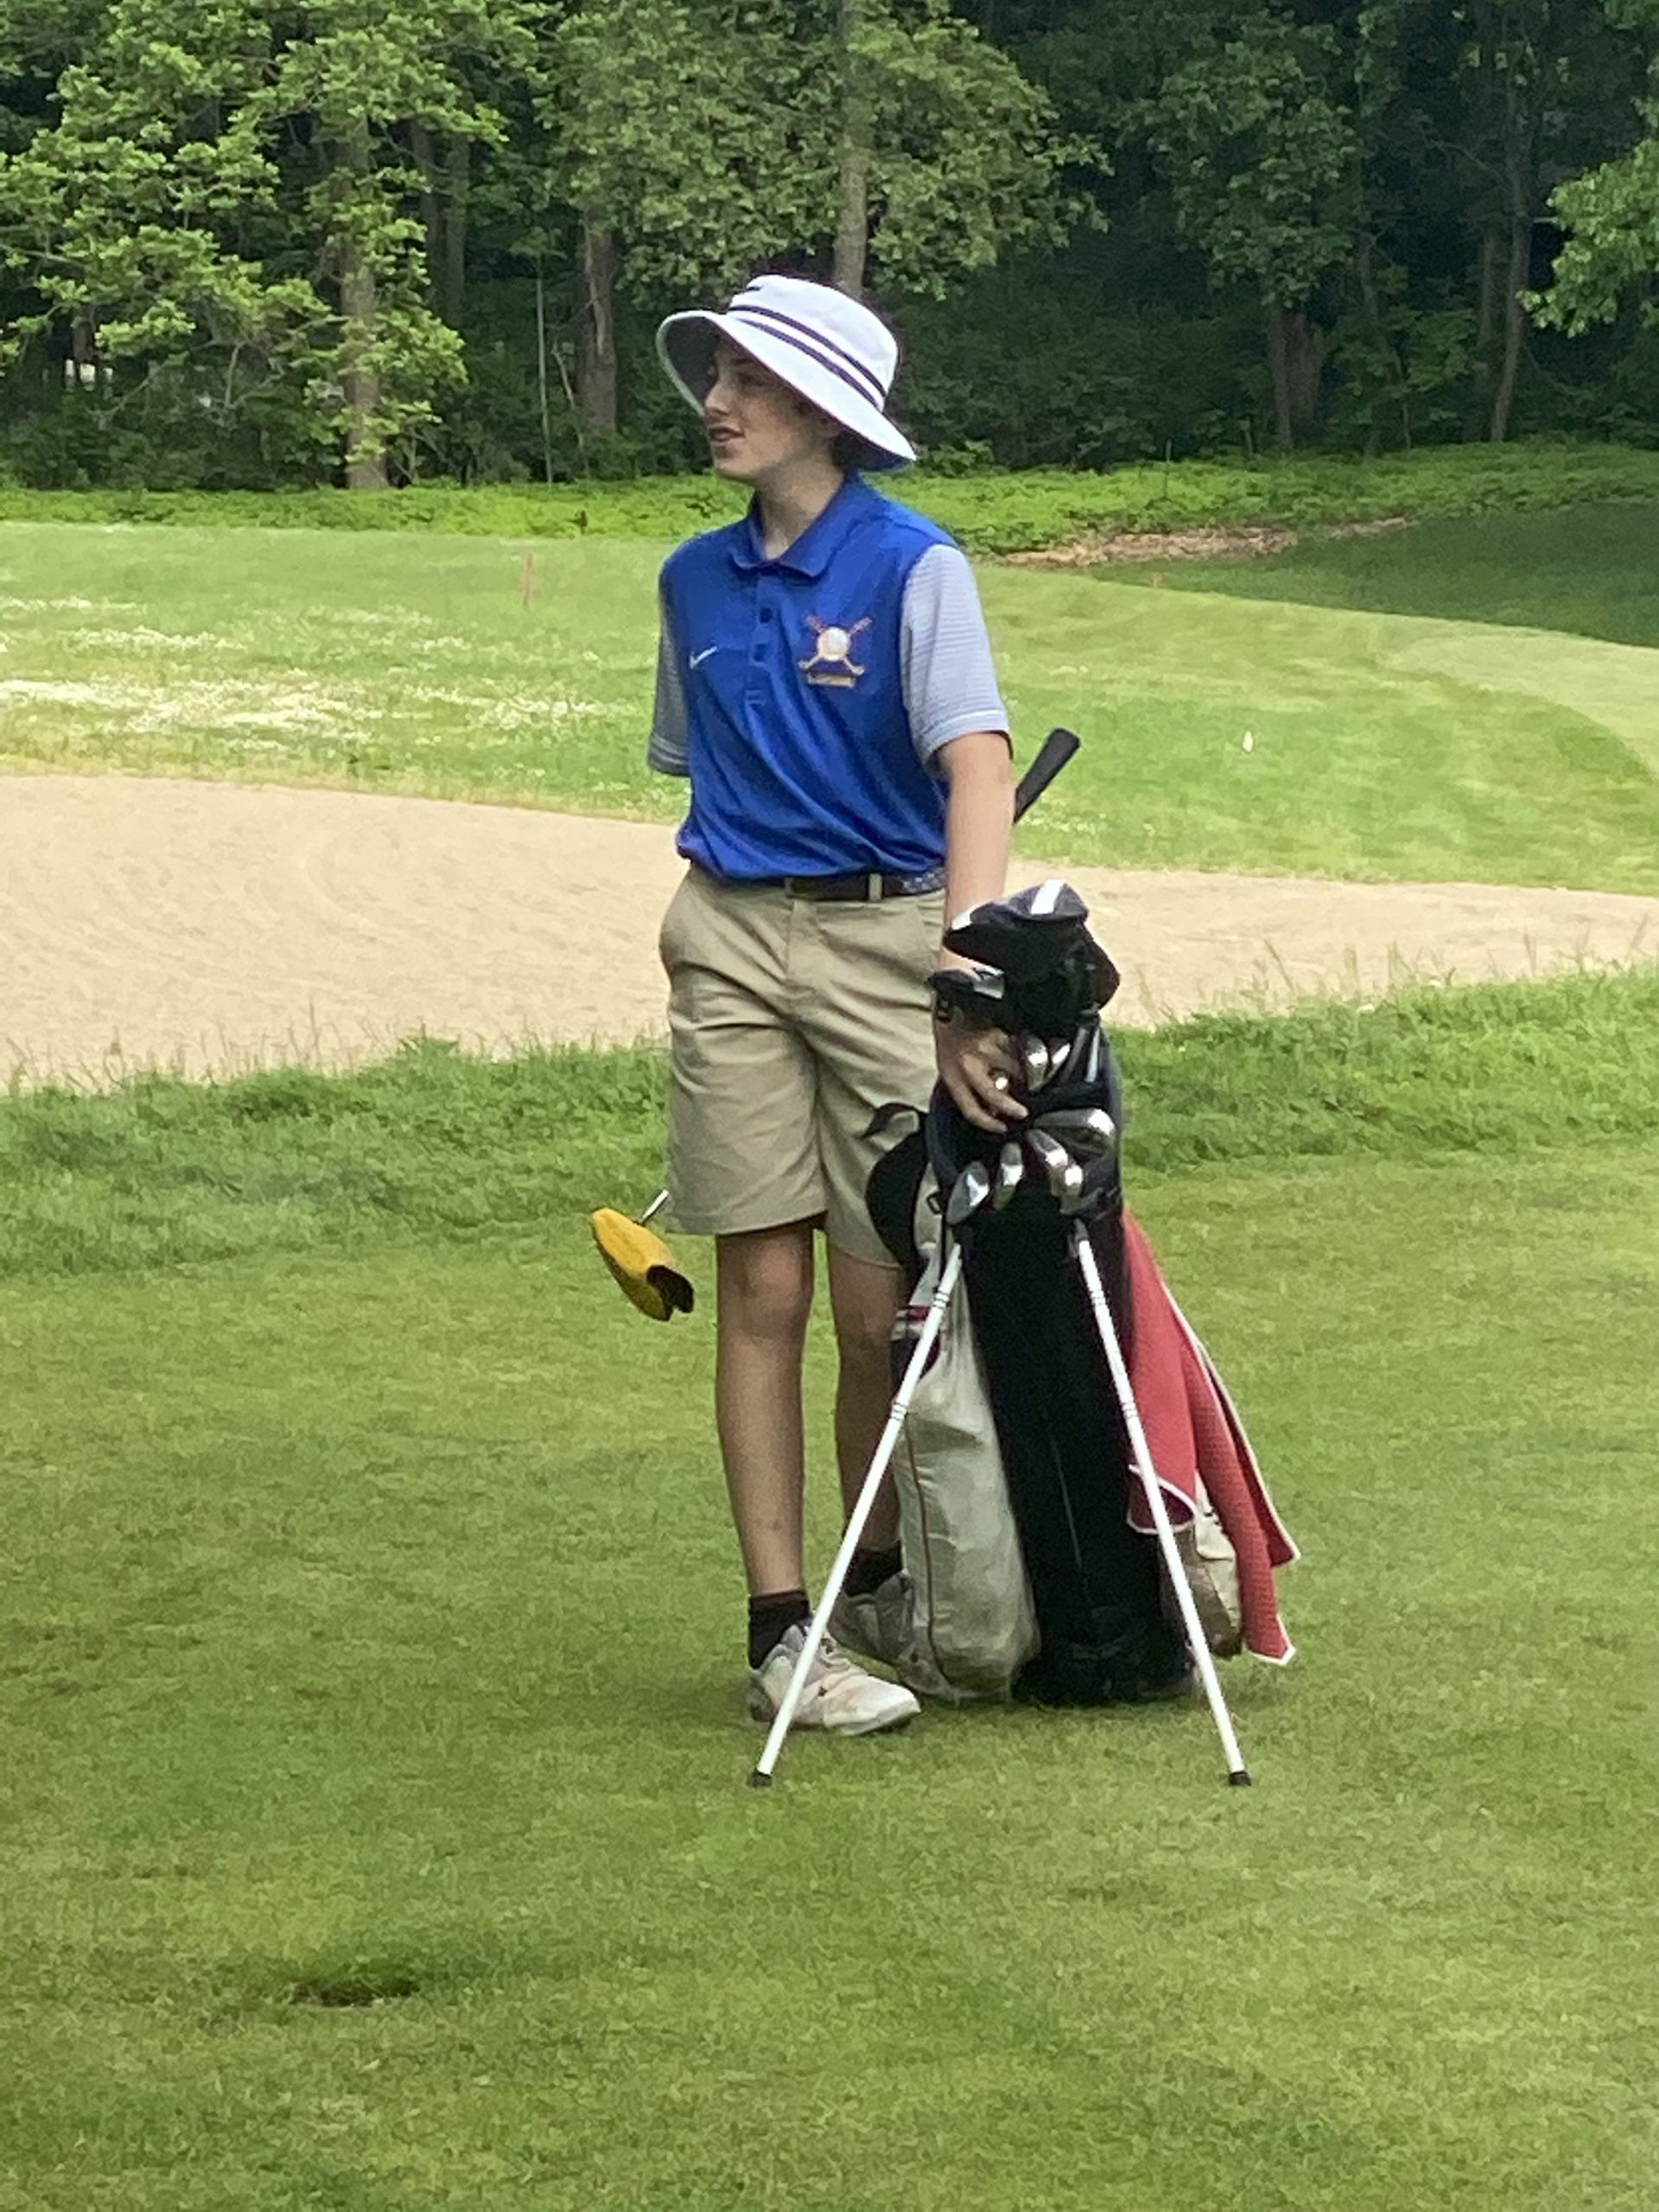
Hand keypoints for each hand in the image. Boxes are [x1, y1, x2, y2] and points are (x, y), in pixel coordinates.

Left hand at [934, 1016, 1026, 1134]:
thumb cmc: (948, 1027)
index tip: (1000, 1126)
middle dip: (1011, 1108)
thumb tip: (986, 1100)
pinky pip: (1019, 1051)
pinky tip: (1027, 1055)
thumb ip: (963, 1079)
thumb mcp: (947, 1058)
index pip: (970, 1108)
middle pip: (994, 1095)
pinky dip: (1025, 1055)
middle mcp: (968, 1064)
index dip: (987, 1122)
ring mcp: (985, 1050)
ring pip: (1012, 1073)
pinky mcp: (1000, 1034)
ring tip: (1027, 1079)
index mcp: (951, 1074)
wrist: (952, 995)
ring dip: (1022, 1078)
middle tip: (1022, 1112)